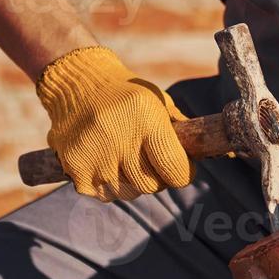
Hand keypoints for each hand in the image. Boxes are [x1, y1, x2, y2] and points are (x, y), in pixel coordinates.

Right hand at [37, 46, 192, 201]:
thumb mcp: (157, 102)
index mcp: (145, 119)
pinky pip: (105, 194)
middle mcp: (119, 140)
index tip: (183, 166)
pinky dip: (109, 184)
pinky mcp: (76, 170)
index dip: (184, 173)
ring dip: (133, 181)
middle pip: (152, 185)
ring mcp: (95, 158)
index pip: (175, 169)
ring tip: (125, 157)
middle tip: (151, 160)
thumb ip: (179, 130)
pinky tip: (105, 160)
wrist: (76, 83)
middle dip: (158, 177)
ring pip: (129, 193)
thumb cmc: (125, 94)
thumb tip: (202, 154)